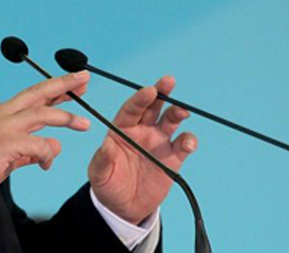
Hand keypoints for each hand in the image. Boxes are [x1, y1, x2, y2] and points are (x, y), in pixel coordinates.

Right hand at [0, 72, 91, 198]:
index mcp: (3, 112)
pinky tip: (46, 164)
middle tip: (84, 77)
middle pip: (39, 91)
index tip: (74, 82)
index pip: (34, 93)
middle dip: (64, 83)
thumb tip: (53, 147)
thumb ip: (32, 148)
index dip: (55, 86)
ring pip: (43, 114)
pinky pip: (39, 145)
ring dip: (66, 117)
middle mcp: (4, 113)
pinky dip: (48, 154)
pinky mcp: (7, 143)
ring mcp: (5, 126)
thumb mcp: (9, 152)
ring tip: (84, 124)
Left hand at [88, 76, 197, 224]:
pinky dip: (189, 141)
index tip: (149, 90)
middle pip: (153, 107)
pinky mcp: (172, 158)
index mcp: (121, 129)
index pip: (131, 109)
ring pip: (171, 121)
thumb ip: (102, 159)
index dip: (140, 98)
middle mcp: (141, 131)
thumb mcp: (99, 174)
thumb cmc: (107, 185)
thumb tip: (106, 144)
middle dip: (162, 92)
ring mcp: (158, 143)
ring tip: (182, 111)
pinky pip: (183, 145)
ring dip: (177, 113)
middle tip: (168, 81)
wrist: (124, 207)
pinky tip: (188, 143)